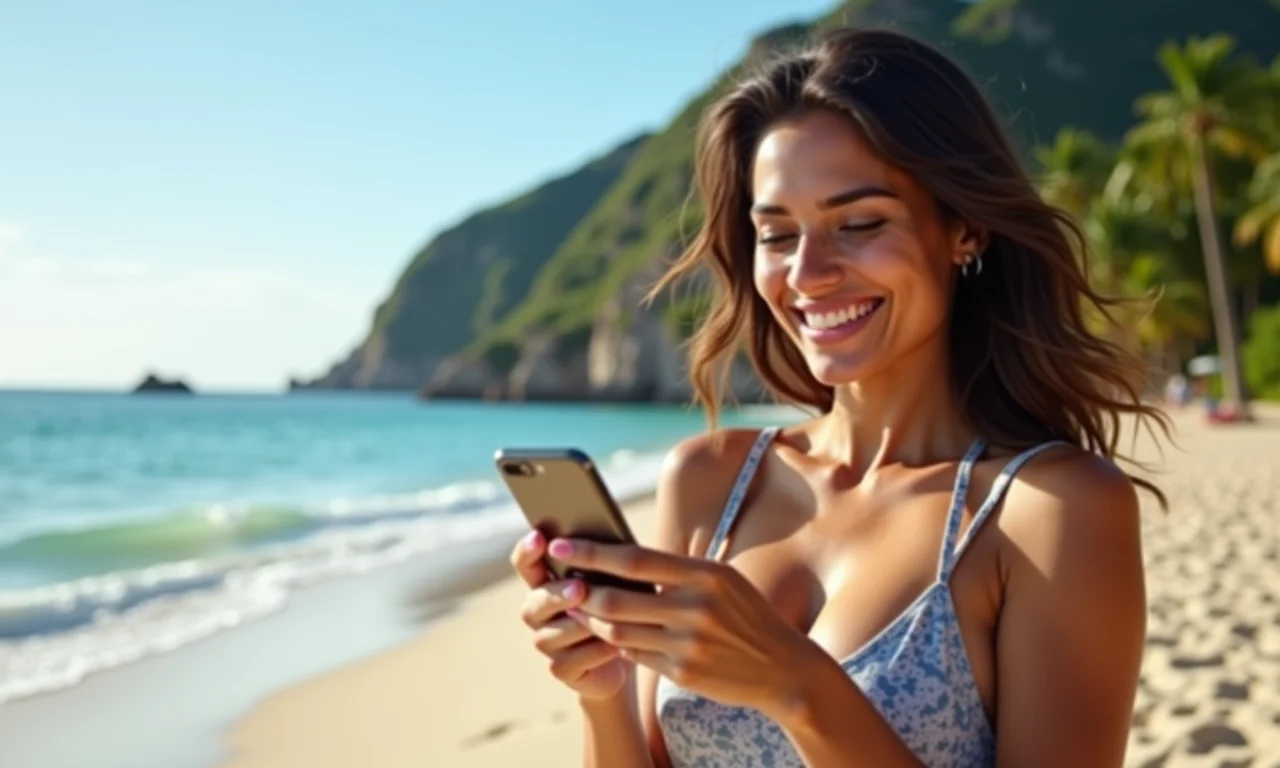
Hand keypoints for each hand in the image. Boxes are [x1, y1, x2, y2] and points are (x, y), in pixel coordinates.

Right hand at [510, 529, 631, 699]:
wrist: (628, 651)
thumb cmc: (620, 605)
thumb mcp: (613, 580)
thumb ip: (600, 565)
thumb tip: (606, 544)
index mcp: (546, 582)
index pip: (525, 563)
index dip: (527, 550)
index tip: (539, 537)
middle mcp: (538, 612)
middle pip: (536, 601)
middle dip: (558, 594)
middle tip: (579, 587)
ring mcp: (546, 642)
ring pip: (554, 634)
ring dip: (582, 626)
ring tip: (608, 620)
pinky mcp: (560, 669)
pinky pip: (571, 661)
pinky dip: (595, 653)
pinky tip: (616, 647)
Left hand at [547, 537, 820, 718]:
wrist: (783, 667)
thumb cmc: (747, 615)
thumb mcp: (723, 580)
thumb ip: (678, 571)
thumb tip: (622, 558)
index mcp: (706, 575)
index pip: (634, 560)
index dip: (591, 553)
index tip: (560, 546)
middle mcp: (696, 607)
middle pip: (617, 598)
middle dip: (581, 591)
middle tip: (560, 584)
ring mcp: (689, 643)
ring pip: (618, 630)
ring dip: (592, 619)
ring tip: (577, 607)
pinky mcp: (683, 672)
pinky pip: (634, 655)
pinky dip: (618, 644)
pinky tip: (609, 633)